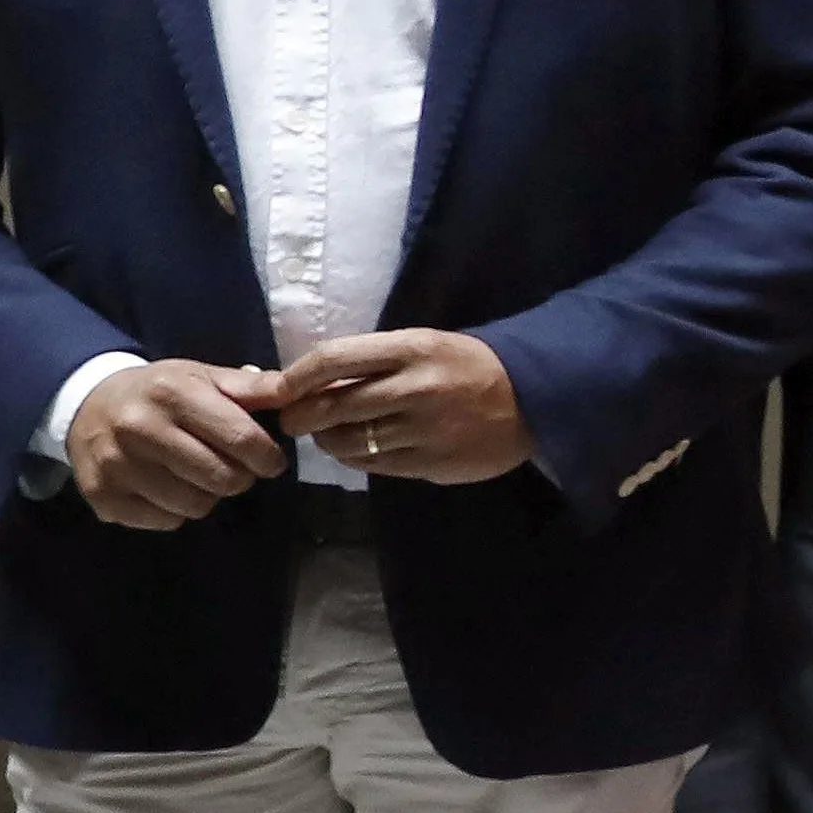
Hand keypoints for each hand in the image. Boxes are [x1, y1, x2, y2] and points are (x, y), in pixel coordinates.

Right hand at [65, 357, 288, 527]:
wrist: (88, 404)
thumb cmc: (160, 391)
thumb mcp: (202, 376)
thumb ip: (250, 387)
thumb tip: (292, 391)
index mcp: (172, 393)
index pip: (242, 439)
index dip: (267, 457)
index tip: (270, 460)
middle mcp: (139, 429)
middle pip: (222, 478)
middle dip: (240, 477)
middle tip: (232, 467)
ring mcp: (116, 466)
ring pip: (195, 505)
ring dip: (208, 495)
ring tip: (198, 475)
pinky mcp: (102, 497)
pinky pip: (164, 521)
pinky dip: (175, 511)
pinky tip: (167, 486)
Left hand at [268, 329, 533, 483]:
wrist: (532, 399)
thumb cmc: (467, 366)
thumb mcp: (423, 346)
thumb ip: (371, 362)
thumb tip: (306, 383)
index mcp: (413, 349)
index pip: (333, 359)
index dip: (295, 377)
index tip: (280, 389)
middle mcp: (416, 388)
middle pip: (332, 407)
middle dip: (301, 416)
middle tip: (295, 419)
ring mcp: (425, 430)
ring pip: (348, 442)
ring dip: (327, 440)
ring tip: (332, 434)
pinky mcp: (431, 463)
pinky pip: (373, 465)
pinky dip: (355, 458)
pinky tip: (362, 448)